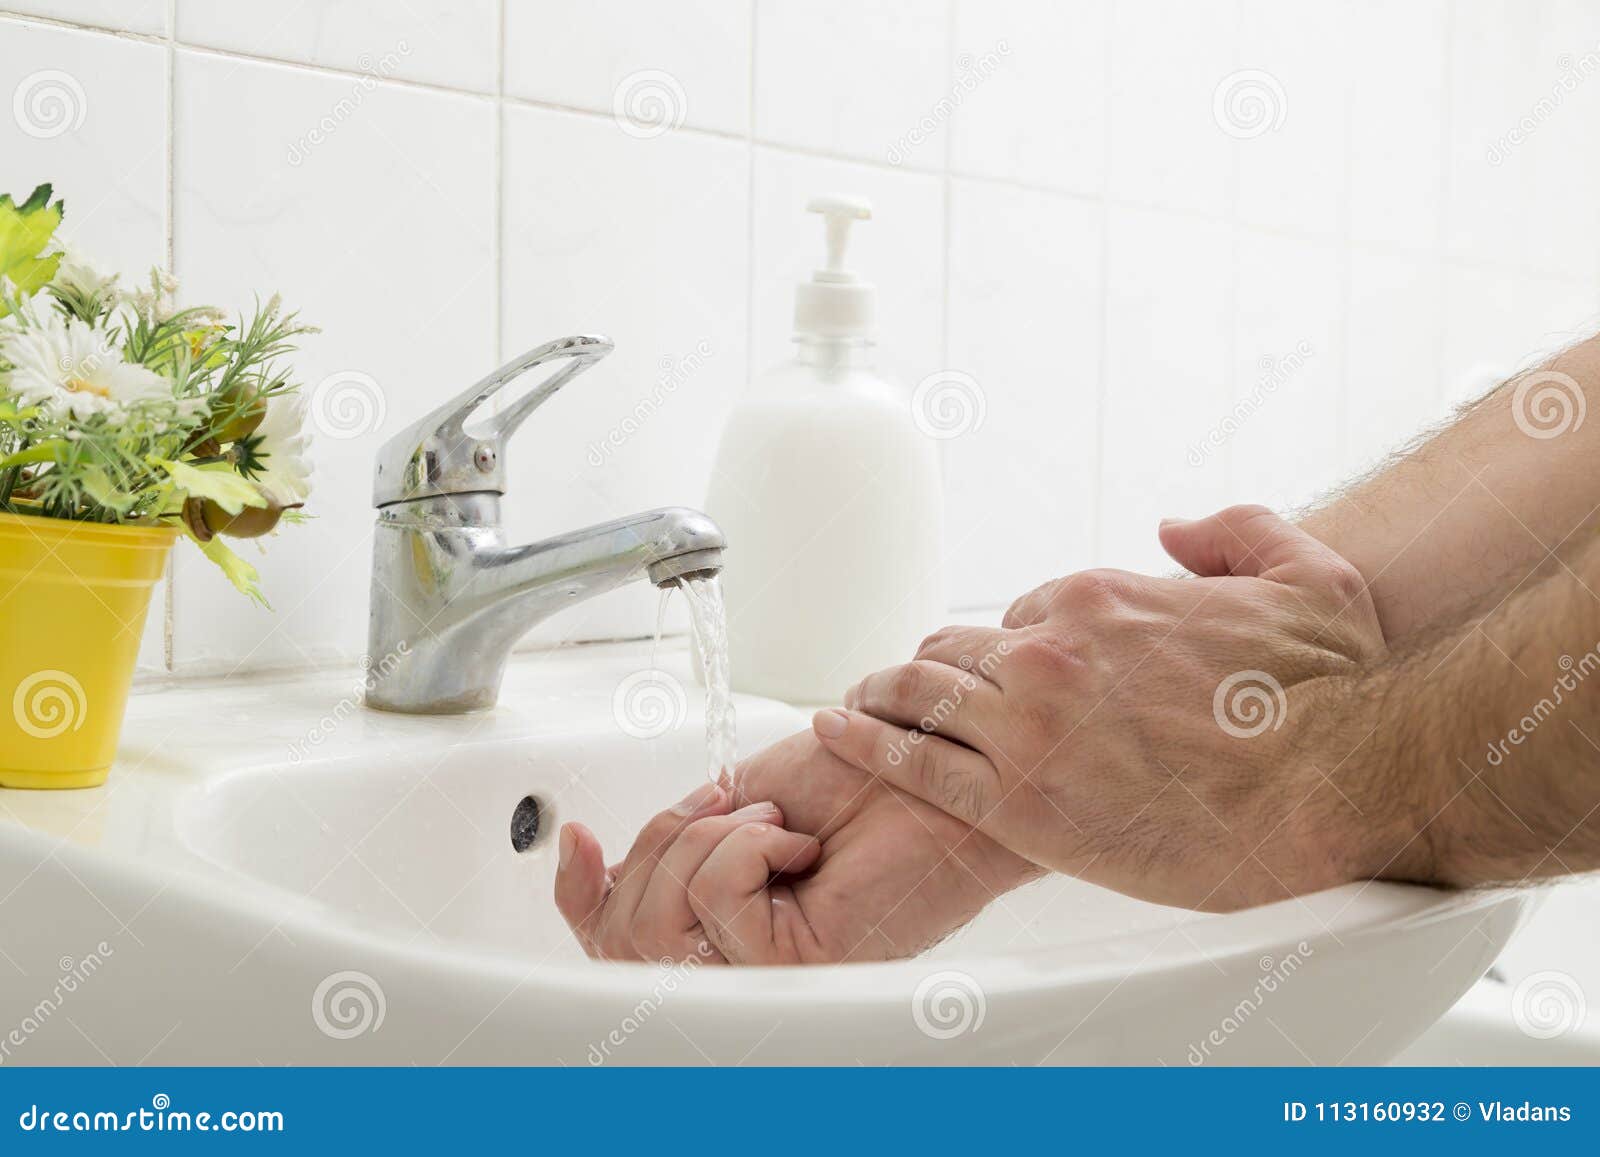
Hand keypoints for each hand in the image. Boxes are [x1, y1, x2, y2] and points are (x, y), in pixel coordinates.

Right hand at [555, 730, 1039, 962]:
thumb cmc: (856, 780)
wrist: (928, 770)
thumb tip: (583, 846)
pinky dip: (747, 845)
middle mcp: (732, 963)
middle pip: (624, 933)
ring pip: (659, 921)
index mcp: (716, 925)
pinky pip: (716, 899)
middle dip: (659, 843)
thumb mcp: (735, 800)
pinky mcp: (791, 965)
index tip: (575, 837)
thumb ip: (671, 836)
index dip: (577, 897)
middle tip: (726, 806)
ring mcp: (760, 973)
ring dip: (706, 839)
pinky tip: (799, 841)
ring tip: (774, 822)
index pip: (617, 941)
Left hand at [810, 505, 1406, 911]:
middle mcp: (1049, 652)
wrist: (1337, 788)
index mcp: (1102, 600)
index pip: (1021, 615)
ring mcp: (1025, 727)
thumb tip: (1171, 527)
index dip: (1015, 646)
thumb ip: (1233, 531)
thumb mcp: (1307, 575)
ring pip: (921, 698)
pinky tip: (836, 729)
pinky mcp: (1015, 801)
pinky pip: (912, 763)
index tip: (1014, 675)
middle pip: (956, 652)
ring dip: (886, 695)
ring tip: (862, 701)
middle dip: (938, 667)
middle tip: (916, 691)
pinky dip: (866, 742)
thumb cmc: (1331, 694)